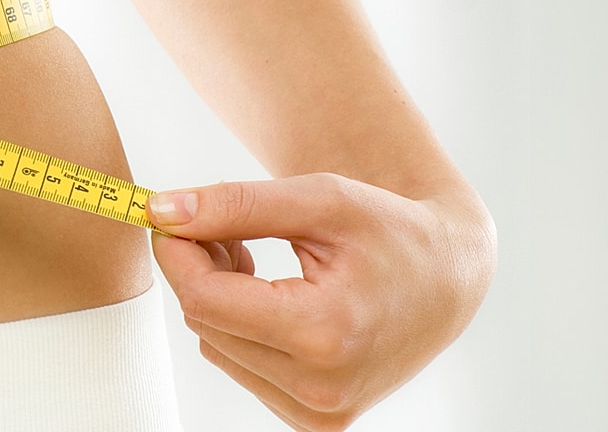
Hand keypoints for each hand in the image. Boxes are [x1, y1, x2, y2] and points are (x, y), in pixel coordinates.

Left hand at [148, 173, 495, 430]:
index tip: (169, 213)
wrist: (447, 278)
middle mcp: (322, 389)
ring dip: (217, 295)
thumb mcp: (319, 199)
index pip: (205, 297)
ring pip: (215, 343)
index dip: (176, 250)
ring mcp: (319, 413)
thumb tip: (160, 211)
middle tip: (225, 224)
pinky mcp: (314, 420)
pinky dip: (238, 324)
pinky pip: (239, 365)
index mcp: (325, 333)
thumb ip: (236, 204)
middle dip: (198, 266)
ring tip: (253, 255)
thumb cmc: (388, 229)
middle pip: (205, 320)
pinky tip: (269, 293)